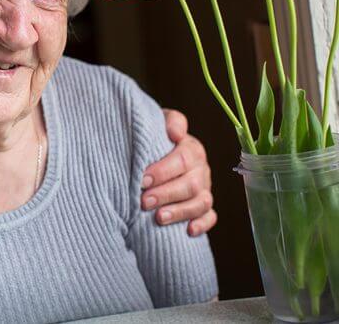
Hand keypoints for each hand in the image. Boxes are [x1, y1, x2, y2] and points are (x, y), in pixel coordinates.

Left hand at [141, 108, 216, 236]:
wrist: (153, 150)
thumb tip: (175, 133)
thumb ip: (170, 122)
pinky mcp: (204, 206)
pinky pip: (210, 217)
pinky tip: (188, 231)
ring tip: (159, 218)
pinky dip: (202, 224)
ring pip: (201, 202)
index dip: (163, 171)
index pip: (182, 159)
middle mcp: (201, 169)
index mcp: (191, 148)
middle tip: (144, 201)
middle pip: (191, 184)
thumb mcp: (158, 122)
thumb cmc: (153, 137)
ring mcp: (204, 188)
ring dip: (181, 211)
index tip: (142, 180)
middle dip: (166, 194)